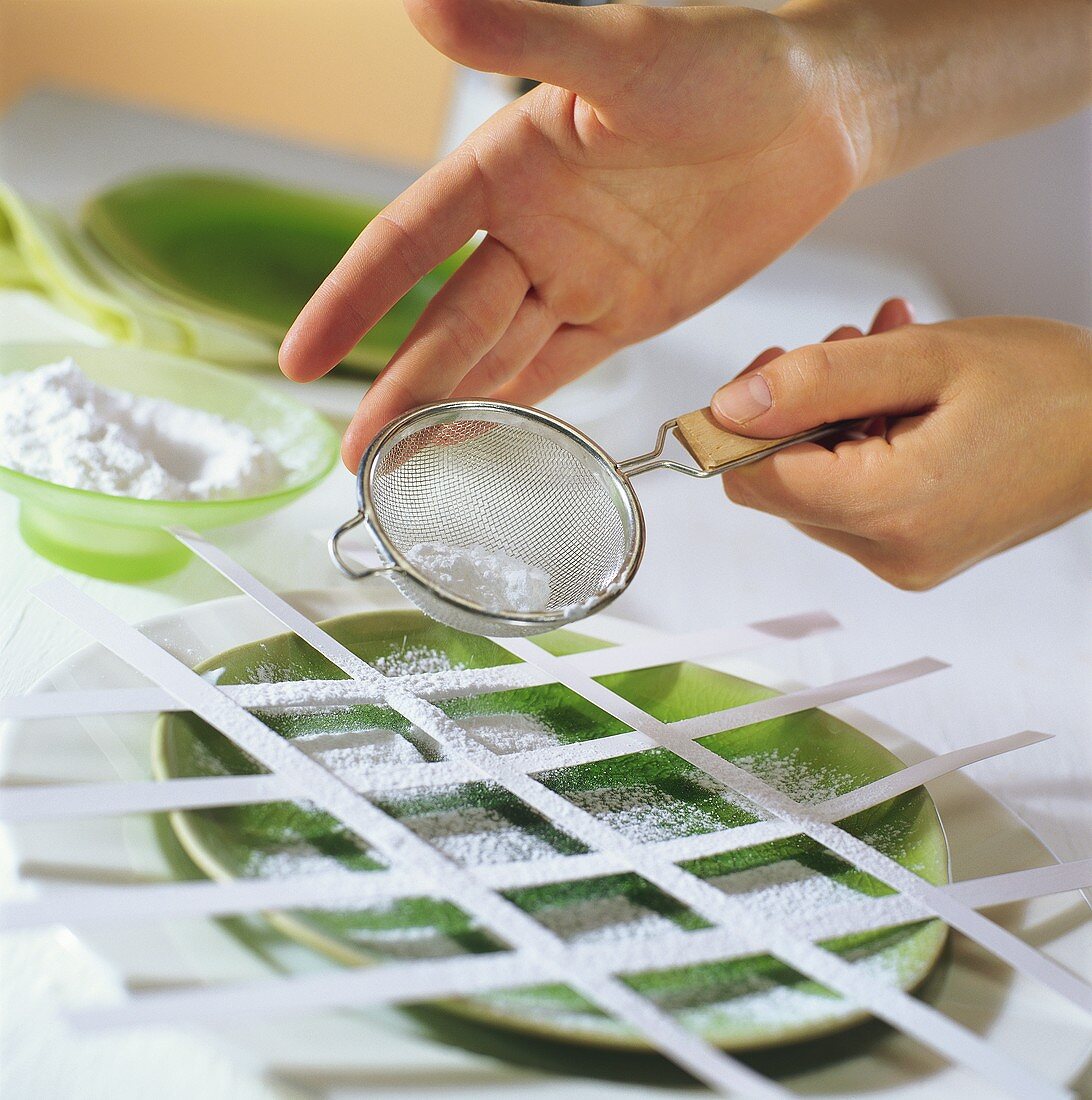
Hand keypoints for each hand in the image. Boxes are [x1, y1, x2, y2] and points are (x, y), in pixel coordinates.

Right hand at [281, 0, 865, 466]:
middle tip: (360, 460)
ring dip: (451, 410)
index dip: (351, 302)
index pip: (406, 242)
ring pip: (496, 356)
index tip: (301, 359)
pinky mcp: (626, 312)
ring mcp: (576, 276)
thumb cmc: (727, 59)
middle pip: (449, 323)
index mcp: (506, 166)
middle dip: (402, 391)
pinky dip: (519, 407)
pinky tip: (482, 442)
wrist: (817, 112)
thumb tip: (423, 6)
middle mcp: (529, 229)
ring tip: (404, 467)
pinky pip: (559, 368)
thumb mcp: (624, 50)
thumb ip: (525, 37)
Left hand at [712, 311, 1091, 588]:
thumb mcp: (927, 358)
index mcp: (891, 510)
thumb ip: (819, 380)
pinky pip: (852, 496)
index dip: (742, 423)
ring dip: (833, 415)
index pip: (756, 481)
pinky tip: (900, 394)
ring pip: (814, 485)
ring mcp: (903, 560)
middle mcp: (890, 553)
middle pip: (781, 484)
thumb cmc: (1050, 387)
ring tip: (886, 361)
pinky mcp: (914, 553)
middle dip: (797, 409)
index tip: (769, 369)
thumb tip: (730, 406)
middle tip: (847, 348)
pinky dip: (860, 440)